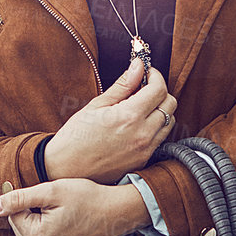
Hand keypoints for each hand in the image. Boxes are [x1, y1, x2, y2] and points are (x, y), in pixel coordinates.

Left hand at [0, 179, 148, 235]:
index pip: (13, 214)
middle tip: (56, 202)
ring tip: (61, 212)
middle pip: (21, 227)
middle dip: (32, 212)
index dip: (26, 198)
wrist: (116, 213)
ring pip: (31, 235)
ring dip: (39, 222)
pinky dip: (48, 233)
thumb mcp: (51, 191)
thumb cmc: (87, 198)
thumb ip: (18, 199)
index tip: (43, 191)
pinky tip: (64, 223)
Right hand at [43, 58, 176, 183]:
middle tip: (144, 88)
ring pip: (169, 122)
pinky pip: (160, 139)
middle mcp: (142, 134)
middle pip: (170, 104)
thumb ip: (123, 85)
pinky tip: (138, 124)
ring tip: (140, 107)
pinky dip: (155, 127)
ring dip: (160, 110)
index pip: (159, 89)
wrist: (65, 169)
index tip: (147, 72)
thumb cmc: (75, 137)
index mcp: (129, 116)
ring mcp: (145, 150)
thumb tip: (138, 66)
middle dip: (160, 91)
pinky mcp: (143, 161)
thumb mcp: (96, 105)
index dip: (155, 76)